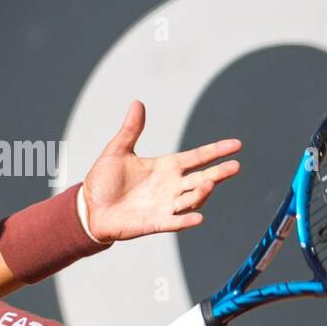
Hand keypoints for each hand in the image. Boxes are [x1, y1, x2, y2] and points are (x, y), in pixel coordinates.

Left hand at [82, 99, 240, 241]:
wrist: (90, 207)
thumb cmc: (104, 180)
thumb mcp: (117, 150)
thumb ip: (131, 129)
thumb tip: (137, 102)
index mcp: (165, 167)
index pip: (197, 157)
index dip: (216, 151)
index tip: (236, 144)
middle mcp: (170, 186)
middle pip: (201, 178)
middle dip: (219, 173)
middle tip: (236, 166)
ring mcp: (165, 205)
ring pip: (191, 199)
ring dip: (202, 193)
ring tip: (210, 183)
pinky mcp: (155, 222)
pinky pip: (174, 222)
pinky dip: (186, 221)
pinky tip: (198, 218)